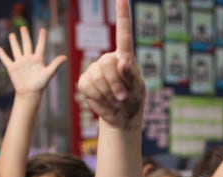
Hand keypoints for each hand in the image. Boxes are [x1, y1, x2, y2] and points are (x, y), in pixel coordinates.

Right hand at [0, 27, 65, 95]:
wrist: (30, 93)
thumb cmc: (40, 84)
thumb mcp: (48, 73)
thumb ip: (55, 64)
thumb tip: (65, 57)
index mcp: (38, 60)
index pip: (40, 46)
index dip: (42, 38)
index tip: (43, 30)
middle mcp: (29, 59)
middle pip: (26, 45)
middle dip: (25, 36)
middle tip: (23, 27)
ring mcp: (20, 63)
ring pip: (16, 50)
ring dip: (13, 42)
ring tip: (12, 34)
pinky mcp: (12, 68)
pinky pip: (6, 59)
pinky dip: (2, 55)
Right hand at [77, 0, 144, 128]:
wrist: (122, 116)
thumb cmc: (133, 99)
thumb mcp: (138, 88)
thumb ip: (131, 75)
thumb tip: (121, 61)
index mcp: (124, 56)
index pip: (123, 33)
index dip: (122, 15)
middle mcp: (107, 59)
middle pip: (107, 63)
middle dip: (116, 83)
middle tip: (123, 96)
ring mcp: (93, 69)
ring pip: (97, 77)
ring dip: (109, 93)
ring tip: (116, 100)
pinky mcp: (84, 81)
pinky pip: (88, 87)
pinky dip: (99, 98)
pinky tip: (105, 101)